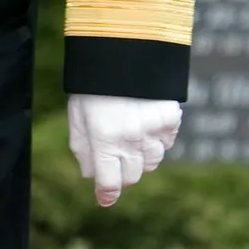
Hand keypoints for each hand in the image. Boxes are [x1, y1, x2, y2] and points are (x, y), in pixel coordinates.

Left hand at [67, 94, 181, 206]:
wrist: (124, 49)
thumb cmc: (93, 84)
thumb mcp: (77, 114)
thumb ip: (82, 147)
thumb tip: (88, 175)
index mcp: (104, 140)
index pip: (109, 182)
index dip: (106, 193)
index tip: (105, 198)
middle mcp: (130, 140)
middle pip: (132, 176)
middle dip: (122, 174)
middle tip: (115, 161)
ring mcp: (153, 131)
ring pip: (152, 162)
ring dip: (140, 158)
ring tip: (130, 139)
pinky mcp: (170, 119)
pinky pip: (167, 143)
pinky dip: (158, 141)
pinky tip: (146, 126)